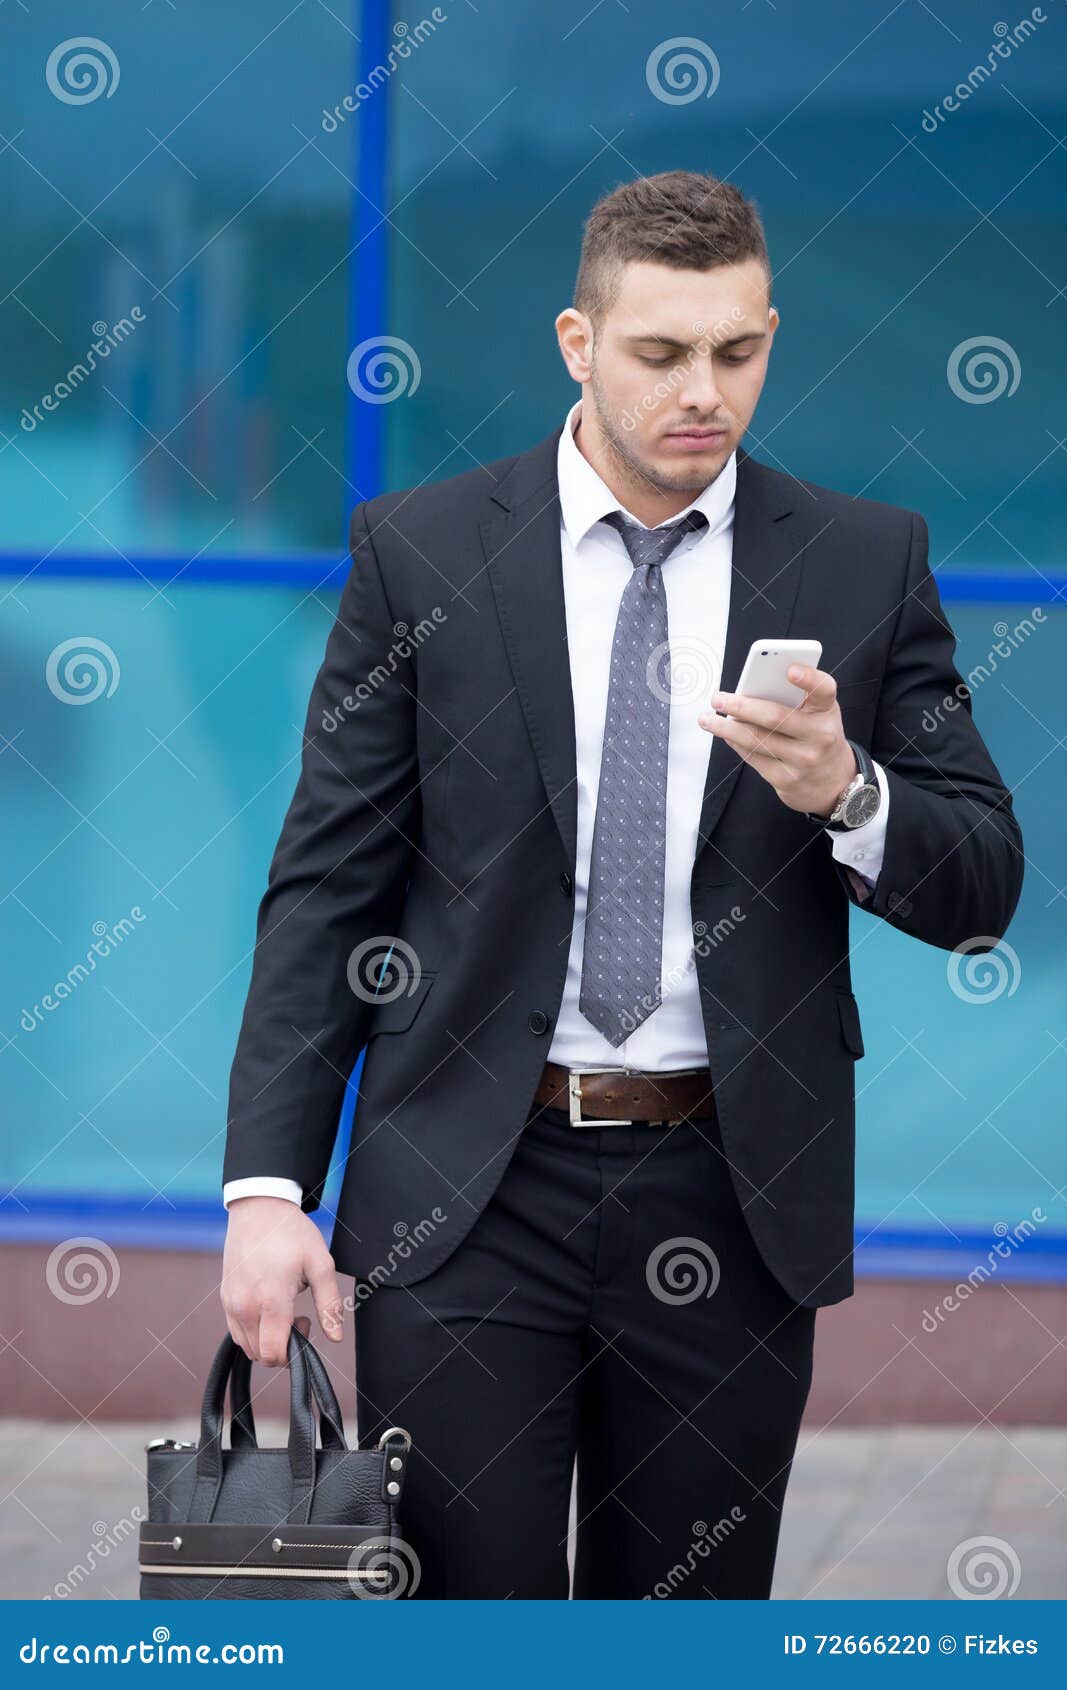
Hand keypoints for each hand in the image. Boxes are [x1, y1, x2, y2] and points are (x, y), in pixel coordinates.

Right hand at [221, 1196, 344, 1366]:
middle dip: (283, 1347)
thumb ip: (329, 1304)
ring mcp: (231, 1303)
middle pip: (261, 1354)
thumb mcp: (320, 1263)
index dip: (292, 1356)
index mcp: (270, 1300)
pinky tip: (268, 1305)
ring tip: (285, 1310)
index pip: (273, 1354)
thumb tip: (336, 1338)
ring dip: (267, 1339)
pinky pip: (237, 1331)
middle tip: (301, 1317)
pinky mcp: (224, 1298)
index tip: (306, 1329)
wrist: (259, 1207)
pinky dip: (254, 1330)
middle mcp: (244, 1306)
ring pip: (247, 1346)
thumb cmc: (291, 1232)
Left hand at [697, 664, 856, 817]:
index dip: (808, 678)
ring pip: (757, 740)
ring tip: (707, 719)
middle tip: (718, 699)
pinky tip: (724, 734)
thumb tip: (750, 688)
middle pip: (775, 717)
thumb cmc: (817, 737)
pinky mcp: (787, 780)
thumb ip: (794, 698)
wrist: (834, 783)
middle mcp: (819, 736)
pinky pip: (753, 758)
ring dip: (726, 728)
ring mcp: (803, 760)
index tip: (789, 669)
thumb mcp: (818, 714)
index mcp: (827, 711)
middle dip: (741, 706)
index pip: (823, 690)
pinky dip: (735, 743)